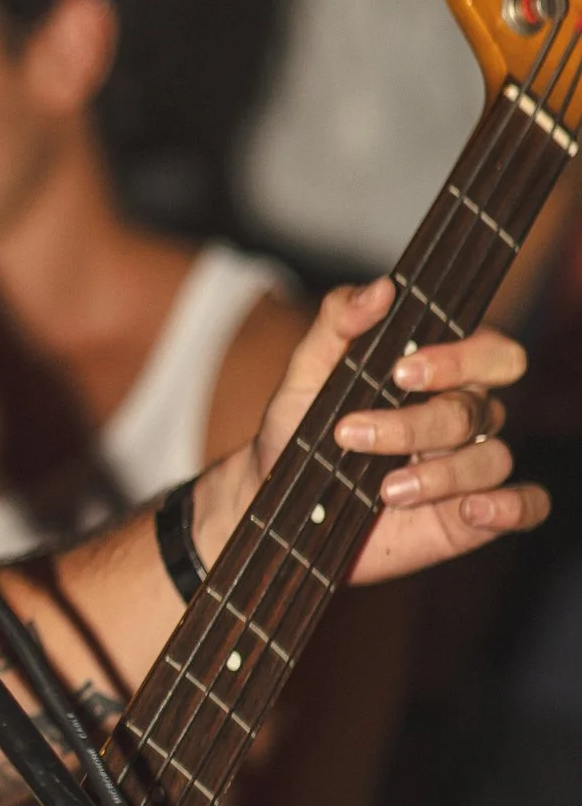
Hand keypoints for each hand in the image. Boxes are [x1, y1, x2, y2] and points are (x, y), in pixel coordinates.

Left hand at [198, 278, 547, 583]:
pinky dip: (514, 508)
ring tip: (384, 489)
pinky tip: (473, 511)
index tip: (400, 372)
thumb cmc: (298, 431)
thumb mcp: (306, 375)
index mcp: (440, 375)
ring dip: (439, 475)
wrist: (278, 505)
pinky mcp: (470, 516)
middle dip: (423, 422)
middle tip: (362, 435)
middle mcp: (463, 416)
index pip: (487, 351)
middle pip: (477, 409)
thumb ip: (338, 325)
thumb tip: (380, 289)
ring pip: (491, 459)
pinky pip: (526, 505)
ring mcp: (469, 467)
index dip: (459, 359)